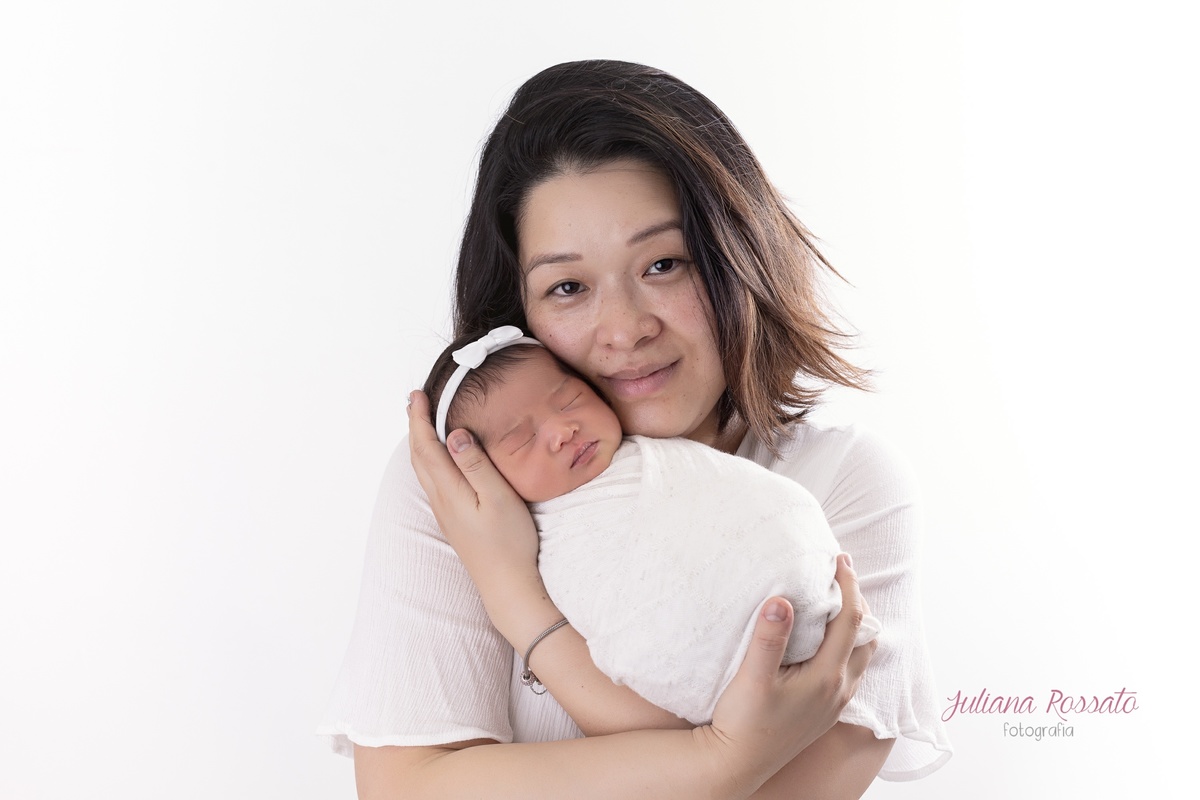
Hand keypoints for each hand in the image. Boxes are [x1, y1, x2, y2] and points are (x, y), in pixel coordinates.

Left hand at [407, 390, 548, 642]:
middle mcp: (441, 499)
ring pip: (423, 469)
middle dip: (414, 426)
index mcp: (449, 490)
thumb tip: (454, 434)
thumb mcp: (499, 497)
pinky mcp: (453, 519)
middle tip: (415, 401)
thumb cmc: (509, 542)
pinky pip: (433, 480)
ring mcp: (445, 511)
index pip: (426, 446)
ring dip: (420, 443)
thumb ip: (475, 464)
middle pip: (419, 456)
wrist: (507, 584)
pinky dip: (429, 459)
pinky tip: (440, 459)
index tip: (418, 394)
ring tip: (422, 423)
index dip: (419, 418)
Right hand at [704, 555, 875, 794]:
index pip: (851, 620)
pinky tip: (826, 642)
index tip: (839, 558)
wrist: (736, 764)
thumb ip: (768, 637)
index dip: (848, 586)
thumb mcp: (751, 677)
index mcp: (826, 676)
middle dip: (857, 602)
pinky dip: (847, 646)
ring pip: (860, 655)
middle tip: (839, 575)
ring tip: (835, 603)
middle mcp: (838, 689)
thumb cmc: (742, 722)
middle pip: (864, 636)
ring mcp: (834, 703)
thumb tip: (782, 599)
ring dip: (855, 626)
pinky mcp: (824, 712)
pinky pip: (849, 670)